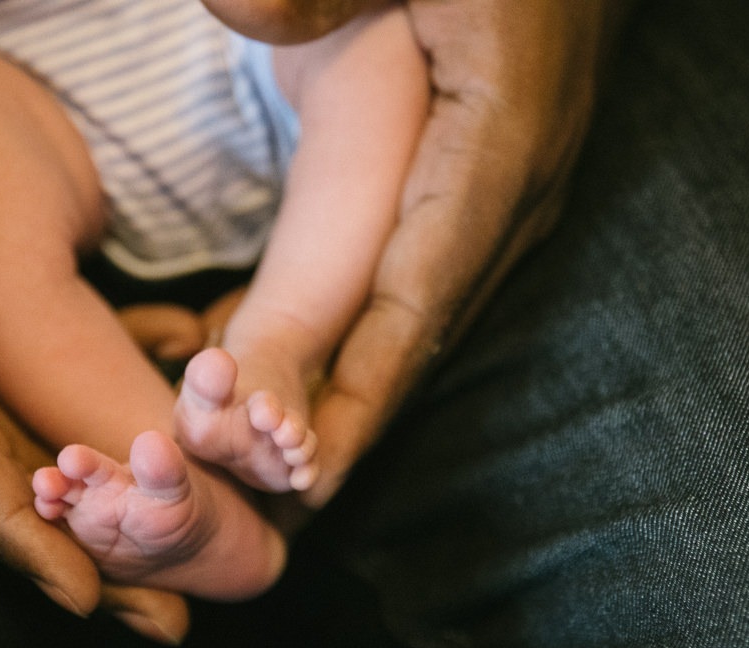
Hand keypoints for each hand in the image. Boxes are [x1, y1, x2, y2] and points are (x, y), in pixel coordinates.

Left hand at [303, 0, 631, 506]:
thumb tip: (237, 10)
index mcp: (496, 150)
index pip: (417, 304)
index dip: (360, 400)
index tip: (307, 478)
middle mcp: (510, 198)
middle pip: (420, 339)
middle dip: (346, 425)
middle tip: (266, 497)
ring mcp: (506, 201)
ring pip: (421, 323)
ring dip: (352, 395)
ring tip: (274, 463)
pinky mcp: (487, 193)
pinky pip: (421, 288)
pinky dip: (365, 344)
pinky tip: (304, 370)